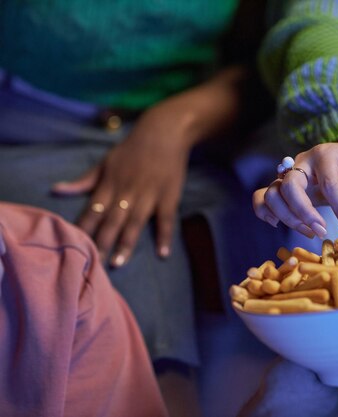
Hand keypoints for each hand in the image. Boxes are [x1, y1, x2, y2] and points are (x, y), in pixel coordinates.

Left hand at [52, 67, 246, 266]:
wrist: (164, 133)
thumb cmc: (133, 149)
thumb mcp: (105, 162)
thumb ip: (84, 181)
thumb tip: (55, 190)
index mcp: (109, 184)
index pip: (92, 211)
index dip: (83, 229)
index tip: (73, 247)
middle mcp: (127, 192)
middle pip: (111, 221)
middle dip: (102, 243)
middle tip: (93, 265)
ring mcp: (149, 194)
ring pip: (135, 223)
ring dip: (127, 243)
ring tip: (119, 264)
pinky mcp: (169, 196)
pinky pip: (166, 220)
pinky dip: (165, 236)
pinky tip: (163, 254)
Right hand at [252, 135, 337, 238]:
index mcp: (326, 155)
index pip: (329, 184)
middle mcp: (302, 161)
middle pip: (290, 185)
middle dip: (304, 213)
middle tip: (321, 231)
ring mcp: (288, 173)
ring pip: (272, 193)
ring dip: (287, 217)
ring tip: (309, 231)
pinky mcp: (281, 186)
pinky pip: (261, 197)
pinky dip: (264, 212)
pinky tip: (278, 224)